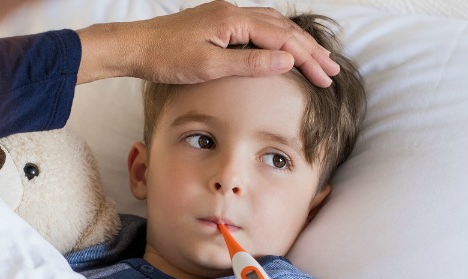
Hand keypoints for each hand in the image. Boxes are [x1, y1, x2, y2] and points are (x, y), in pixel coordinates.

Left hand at [76, 0, 338, 86]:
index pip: (283, 38)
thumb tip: (288, 60)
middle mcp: (233, 12)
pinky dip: (277, 37)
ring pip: (272, 25)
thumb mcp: (210, 67)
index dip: (308, 58)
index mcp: (234, 21)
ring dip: (296, 43)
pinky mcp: (217, 22)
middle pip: (283, 28)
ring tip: (316, 59)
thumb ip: (250, 63)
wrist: (135, 47)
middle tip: (331, 71)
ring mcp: (225, 15)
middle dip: (310, 50)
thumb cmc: (166, 59)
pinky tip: (282, 47)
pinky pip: (257, 26)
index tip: (325, 77)